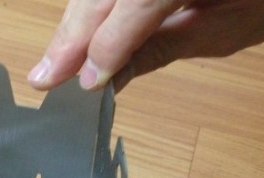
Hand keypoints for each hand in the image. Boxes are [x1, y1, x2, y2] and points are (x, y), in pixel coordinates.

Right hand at [28, 0, 263, 91]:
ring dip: (70, 27)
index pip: (140, 0)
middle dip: (72, 35)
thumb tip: (105, 78)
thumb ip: (157, 49)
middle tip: (44, 79)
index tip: (87, 83)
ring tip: (51, 68)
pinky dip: (83, 13)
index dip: (109, 42)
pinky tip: (68, 43)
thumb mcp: (219, 32)